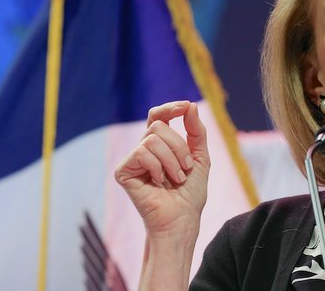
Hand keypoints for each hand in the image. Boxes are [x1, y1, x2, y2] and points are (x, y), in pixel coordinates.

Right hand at [114, 100, 209, 239]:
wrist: (182, 218)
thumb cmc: (191, 192)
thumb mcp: (200, 156)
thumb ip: (196, 131)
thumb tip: (189, 105)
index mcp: (161, 144)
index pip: (158, 116)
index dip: (169, 108)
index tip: (184, 106)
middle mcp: (144, 149)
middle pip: (158, 126)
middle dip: (179, 146)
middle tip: (186, 168)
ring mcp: (133, 160)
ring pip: (152, 139)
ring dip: (172, 159)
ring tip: (176, 178)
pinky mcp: (123, 171)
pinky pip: (141, 152)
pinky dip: (157, 167)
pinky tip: (159, 182)